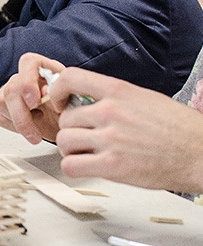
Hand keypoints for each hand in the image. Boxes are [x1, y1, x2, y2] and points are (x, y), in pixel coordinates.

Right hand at [0, 52, 64, 142]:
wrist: (69, 126)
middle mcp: (24, 76)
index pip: (28, 63)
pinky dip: (15, 128)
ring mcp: (11, 90)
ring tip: (38, 131)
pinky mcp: (5, 107)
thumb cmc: (72, 110)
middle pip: (11, 89)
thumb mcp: (73, 101)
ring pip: (1, 102)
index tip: (35, 102)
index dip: (28, 82)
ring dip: (19, 123)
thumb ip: (60, 93)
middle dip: (22, 115)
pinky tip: (31, 128)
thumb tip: (44, 92)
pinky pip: (1, 117)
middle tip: (36, 134)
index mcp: (43, 67)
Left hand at [52, 67, 202, 191]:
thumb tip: (87, 100)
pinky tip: (86, 166)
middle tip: (82, 136)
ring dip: (70, 149)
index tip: (60, 102)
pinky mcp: (113, 166)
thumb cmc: (178, 128)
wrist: (201, 153)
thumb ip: (113, 97)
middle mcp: (110, 112)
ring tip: (84, 152)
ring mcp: (111, 139)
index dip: (58, 91)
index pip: (70, 78)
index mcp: (118, 91)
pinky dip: (73, 167)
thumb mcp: (143, 98)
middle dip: (70, 129)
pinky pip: (71, 166)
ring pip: (64, 141)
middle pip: (65, 118)